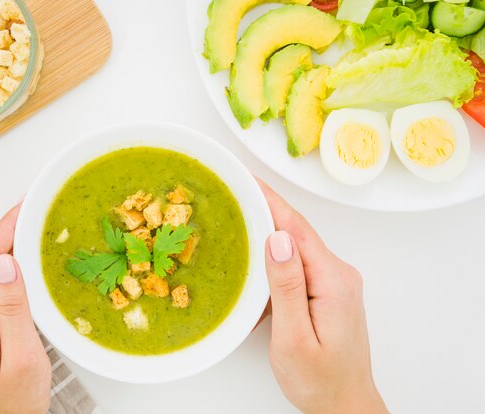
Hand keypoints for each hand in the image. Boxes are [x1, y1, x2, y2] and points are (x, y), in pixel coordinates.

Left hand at [0, 204, 50, 413]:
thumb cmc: (14, 403)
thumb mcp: (22, 355)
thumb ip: (12, 307)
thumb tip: (5, 262)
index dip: (5, 229)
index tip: (25, 206)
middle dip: (9, 234)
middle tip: (37, 211)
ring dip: (10, 251)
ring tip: (35, 229)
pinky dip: (9, 272)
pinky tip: (26, 262)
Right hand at [258, 180, 387, 413]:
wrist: (344, 406)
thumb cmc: (319, 380)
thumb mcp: (294, 337)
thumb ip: (287, 287)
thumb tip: (278, 239)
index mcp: (332, 281)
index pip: (296, 229)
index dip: (270, 200)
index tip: (246, 179)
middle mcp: (338, 275)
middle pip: (296, 232)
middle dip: (265, 209)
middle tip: (233, 192)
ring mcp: (335, 282)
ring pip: (296, 246)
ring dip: (268, 231)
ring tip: (238, 216)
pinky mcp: (327, 291)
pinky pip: (298, 264)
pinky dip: (275, 256)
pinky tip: (256, 255)